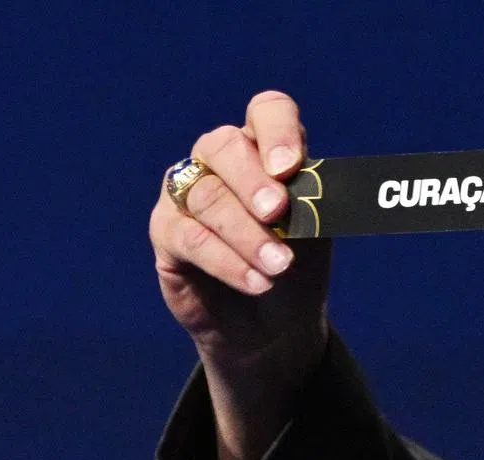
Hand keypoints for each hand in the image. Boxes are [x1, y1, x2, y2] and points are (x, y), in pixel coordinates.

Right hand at [149, 90, 330, 371]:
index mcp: (264, 147)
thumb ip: (310, 201)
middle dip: (252, 180)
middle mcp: (220, 160)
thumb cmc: (298, 266)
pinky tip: (257, 281)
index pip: (267, 112)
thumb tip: (309, 184)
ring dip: (248, 235)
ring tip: (280, 266)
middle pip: (224, 147)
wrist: (273, 324)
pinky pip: (191, 239)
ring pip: (208, 198)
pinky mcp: (167, 233)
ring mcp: (187, 193)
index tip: (290, 166)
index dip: (277, 131)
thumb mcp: (316, 232)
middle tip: (277, 212)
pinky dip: (227, 262)